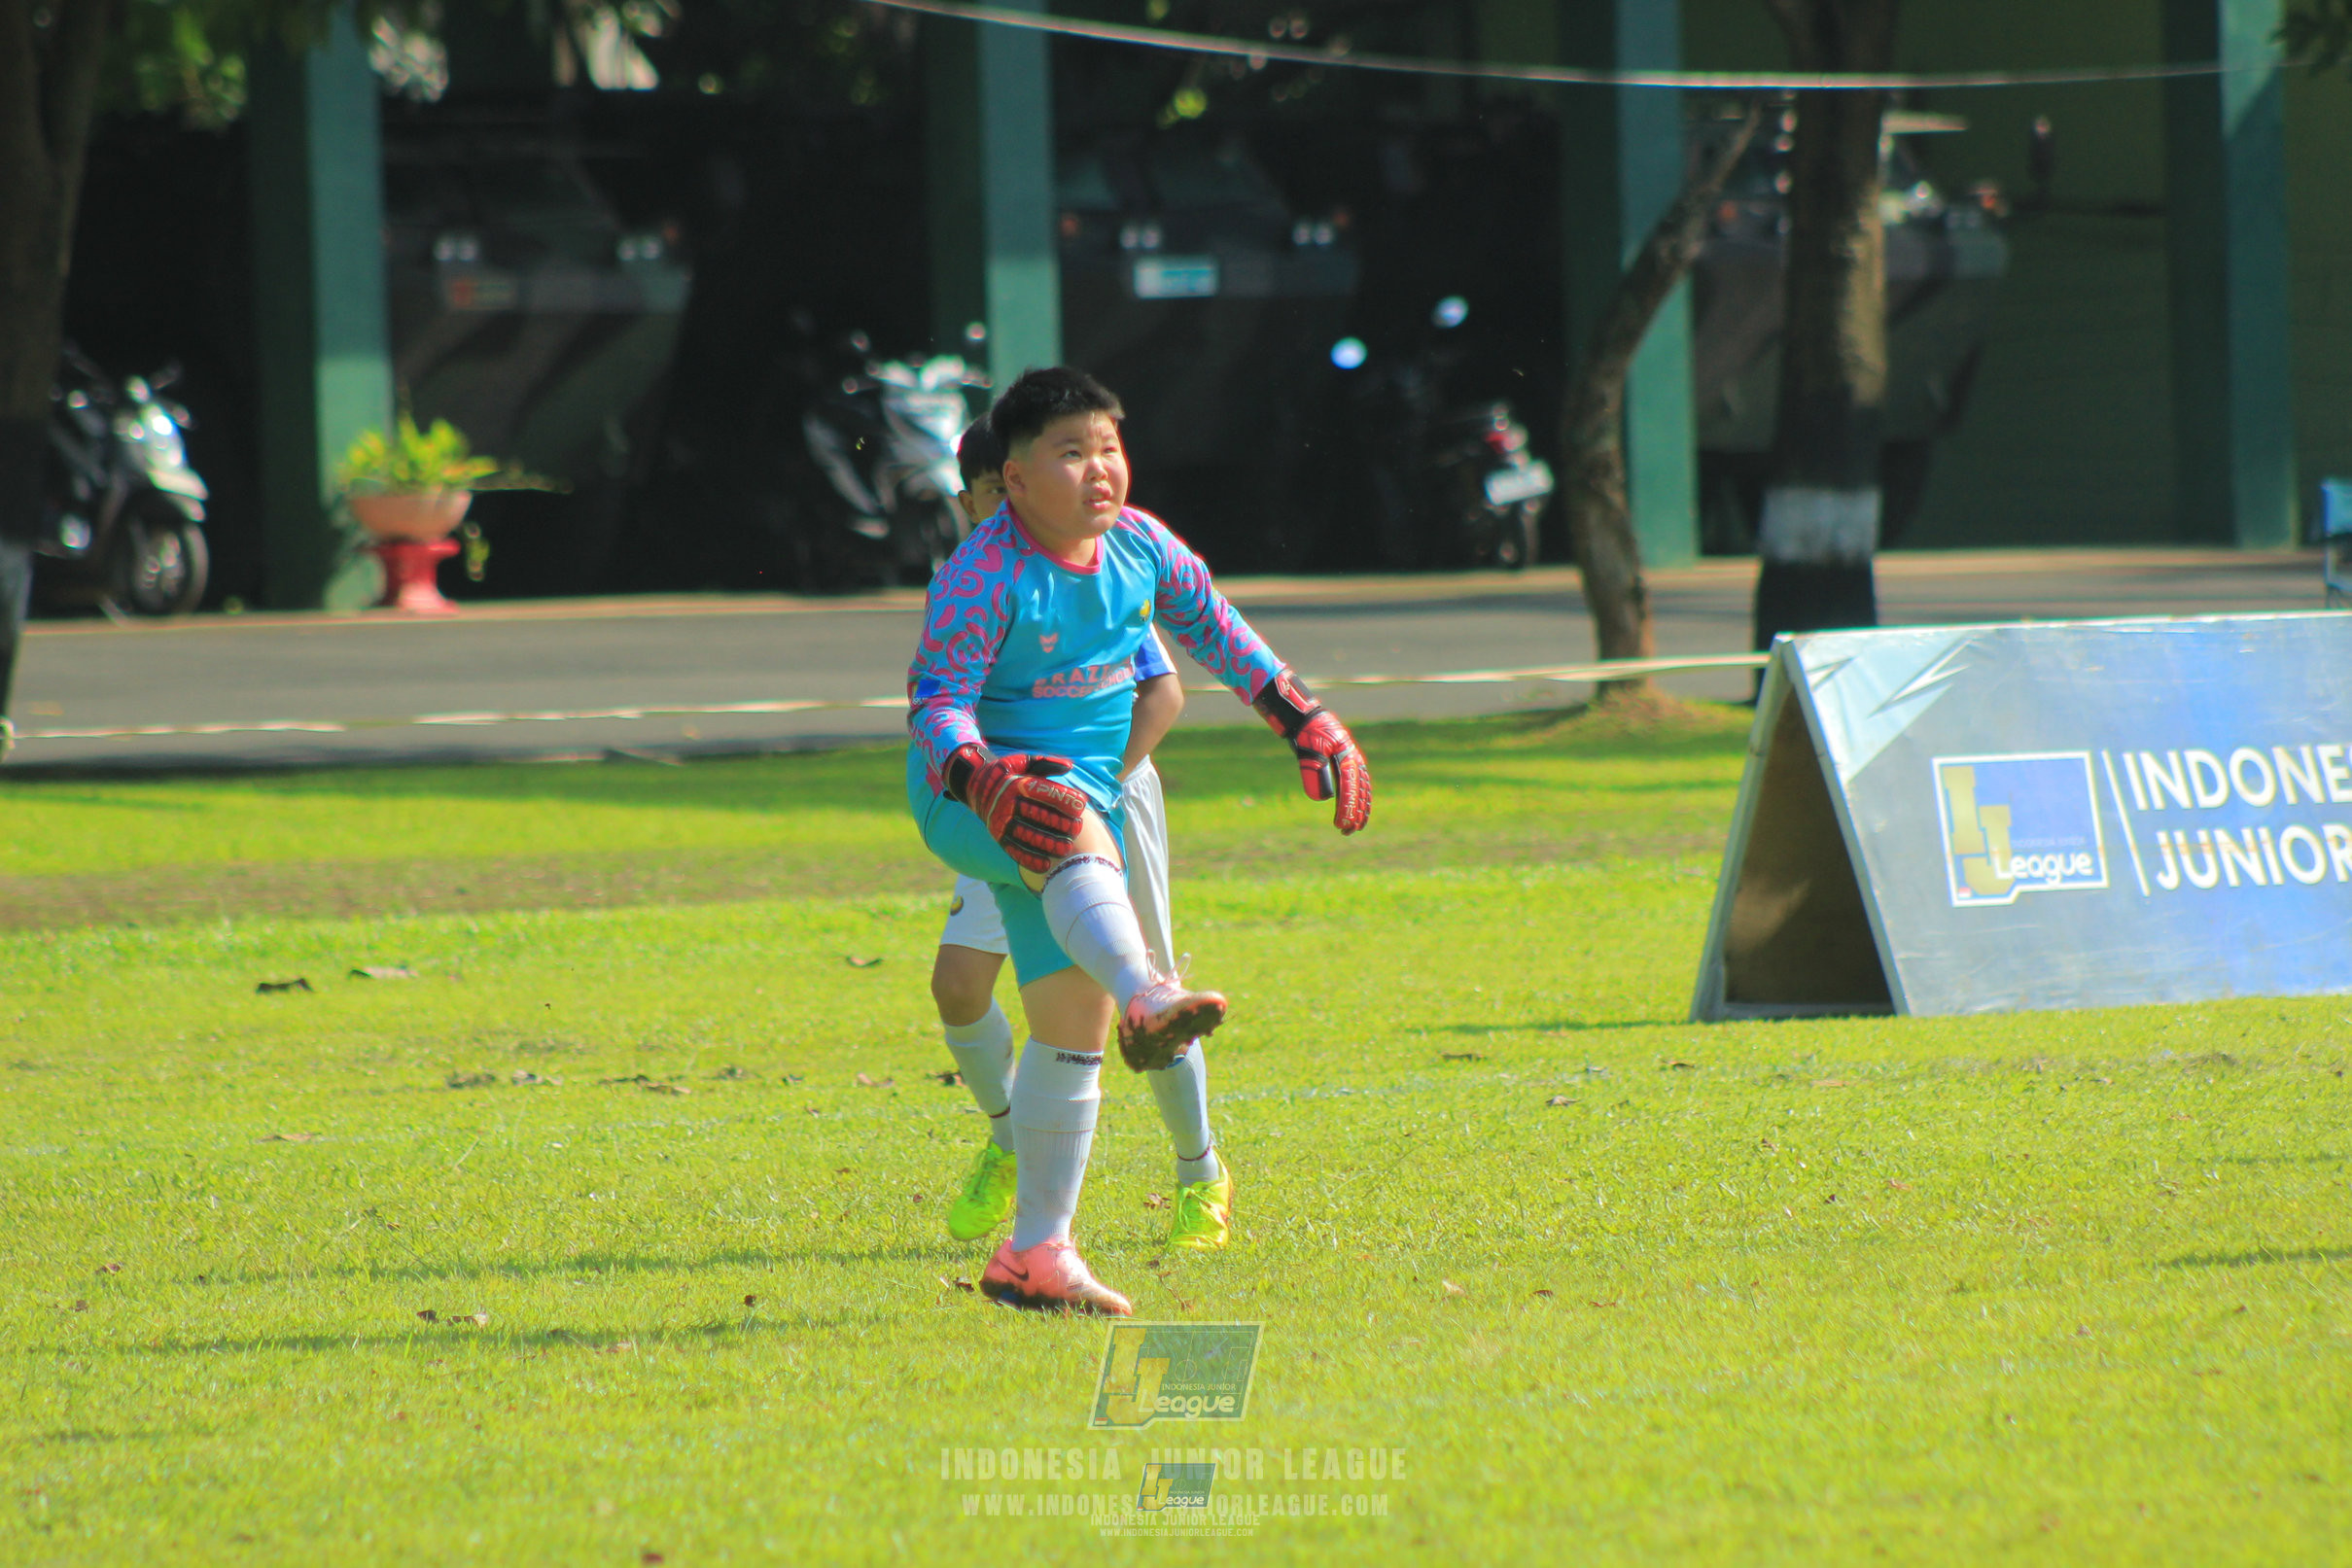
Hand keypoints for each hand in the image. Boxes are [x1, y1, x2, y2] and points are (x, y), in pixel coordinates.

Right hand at [947, 744, 1087, 871]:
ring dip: (1048, 844)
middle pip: (1037, 815)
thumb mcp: (1024, 762)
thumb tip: (1069, 766)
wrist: (976, 786)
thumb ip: (1046, 763)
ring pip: (1027, 835)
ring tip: (1066, 848)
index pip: (1044, 792)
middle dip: (1060, 823)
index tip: (1081, 805)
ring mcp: (1001, 822)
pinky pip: (1014, 850)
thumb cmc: (1009, 774)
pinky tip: (1046, 865)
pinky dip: (1029, 859)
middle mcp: (1007, 804)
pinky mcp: (998, 837)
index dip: (1064, 799)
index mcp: (1016, 784)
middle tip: (1077, 828)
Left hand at [1251, 669, 1370, 833]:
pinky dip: (1360, 799)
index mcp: (1346, 756)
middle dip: (1356, 813)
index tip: (1341, 824)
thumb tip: (1322, 799)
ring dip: (1360, 809)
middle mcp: (1353, 759)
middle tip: (1348, 831)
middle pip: (1360, 791)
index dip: (1347, 807)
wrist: (1308, 717)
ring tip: (1355, 827)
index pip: (1349, 788)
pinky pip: (1359, 784)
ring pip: (1362, 789)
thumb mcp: (1308, 750)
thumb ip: (1315, 771)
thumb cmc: (1307, 732)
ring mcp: (1353, 760)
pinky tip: (1357, 811)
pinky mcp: (1348, 762)